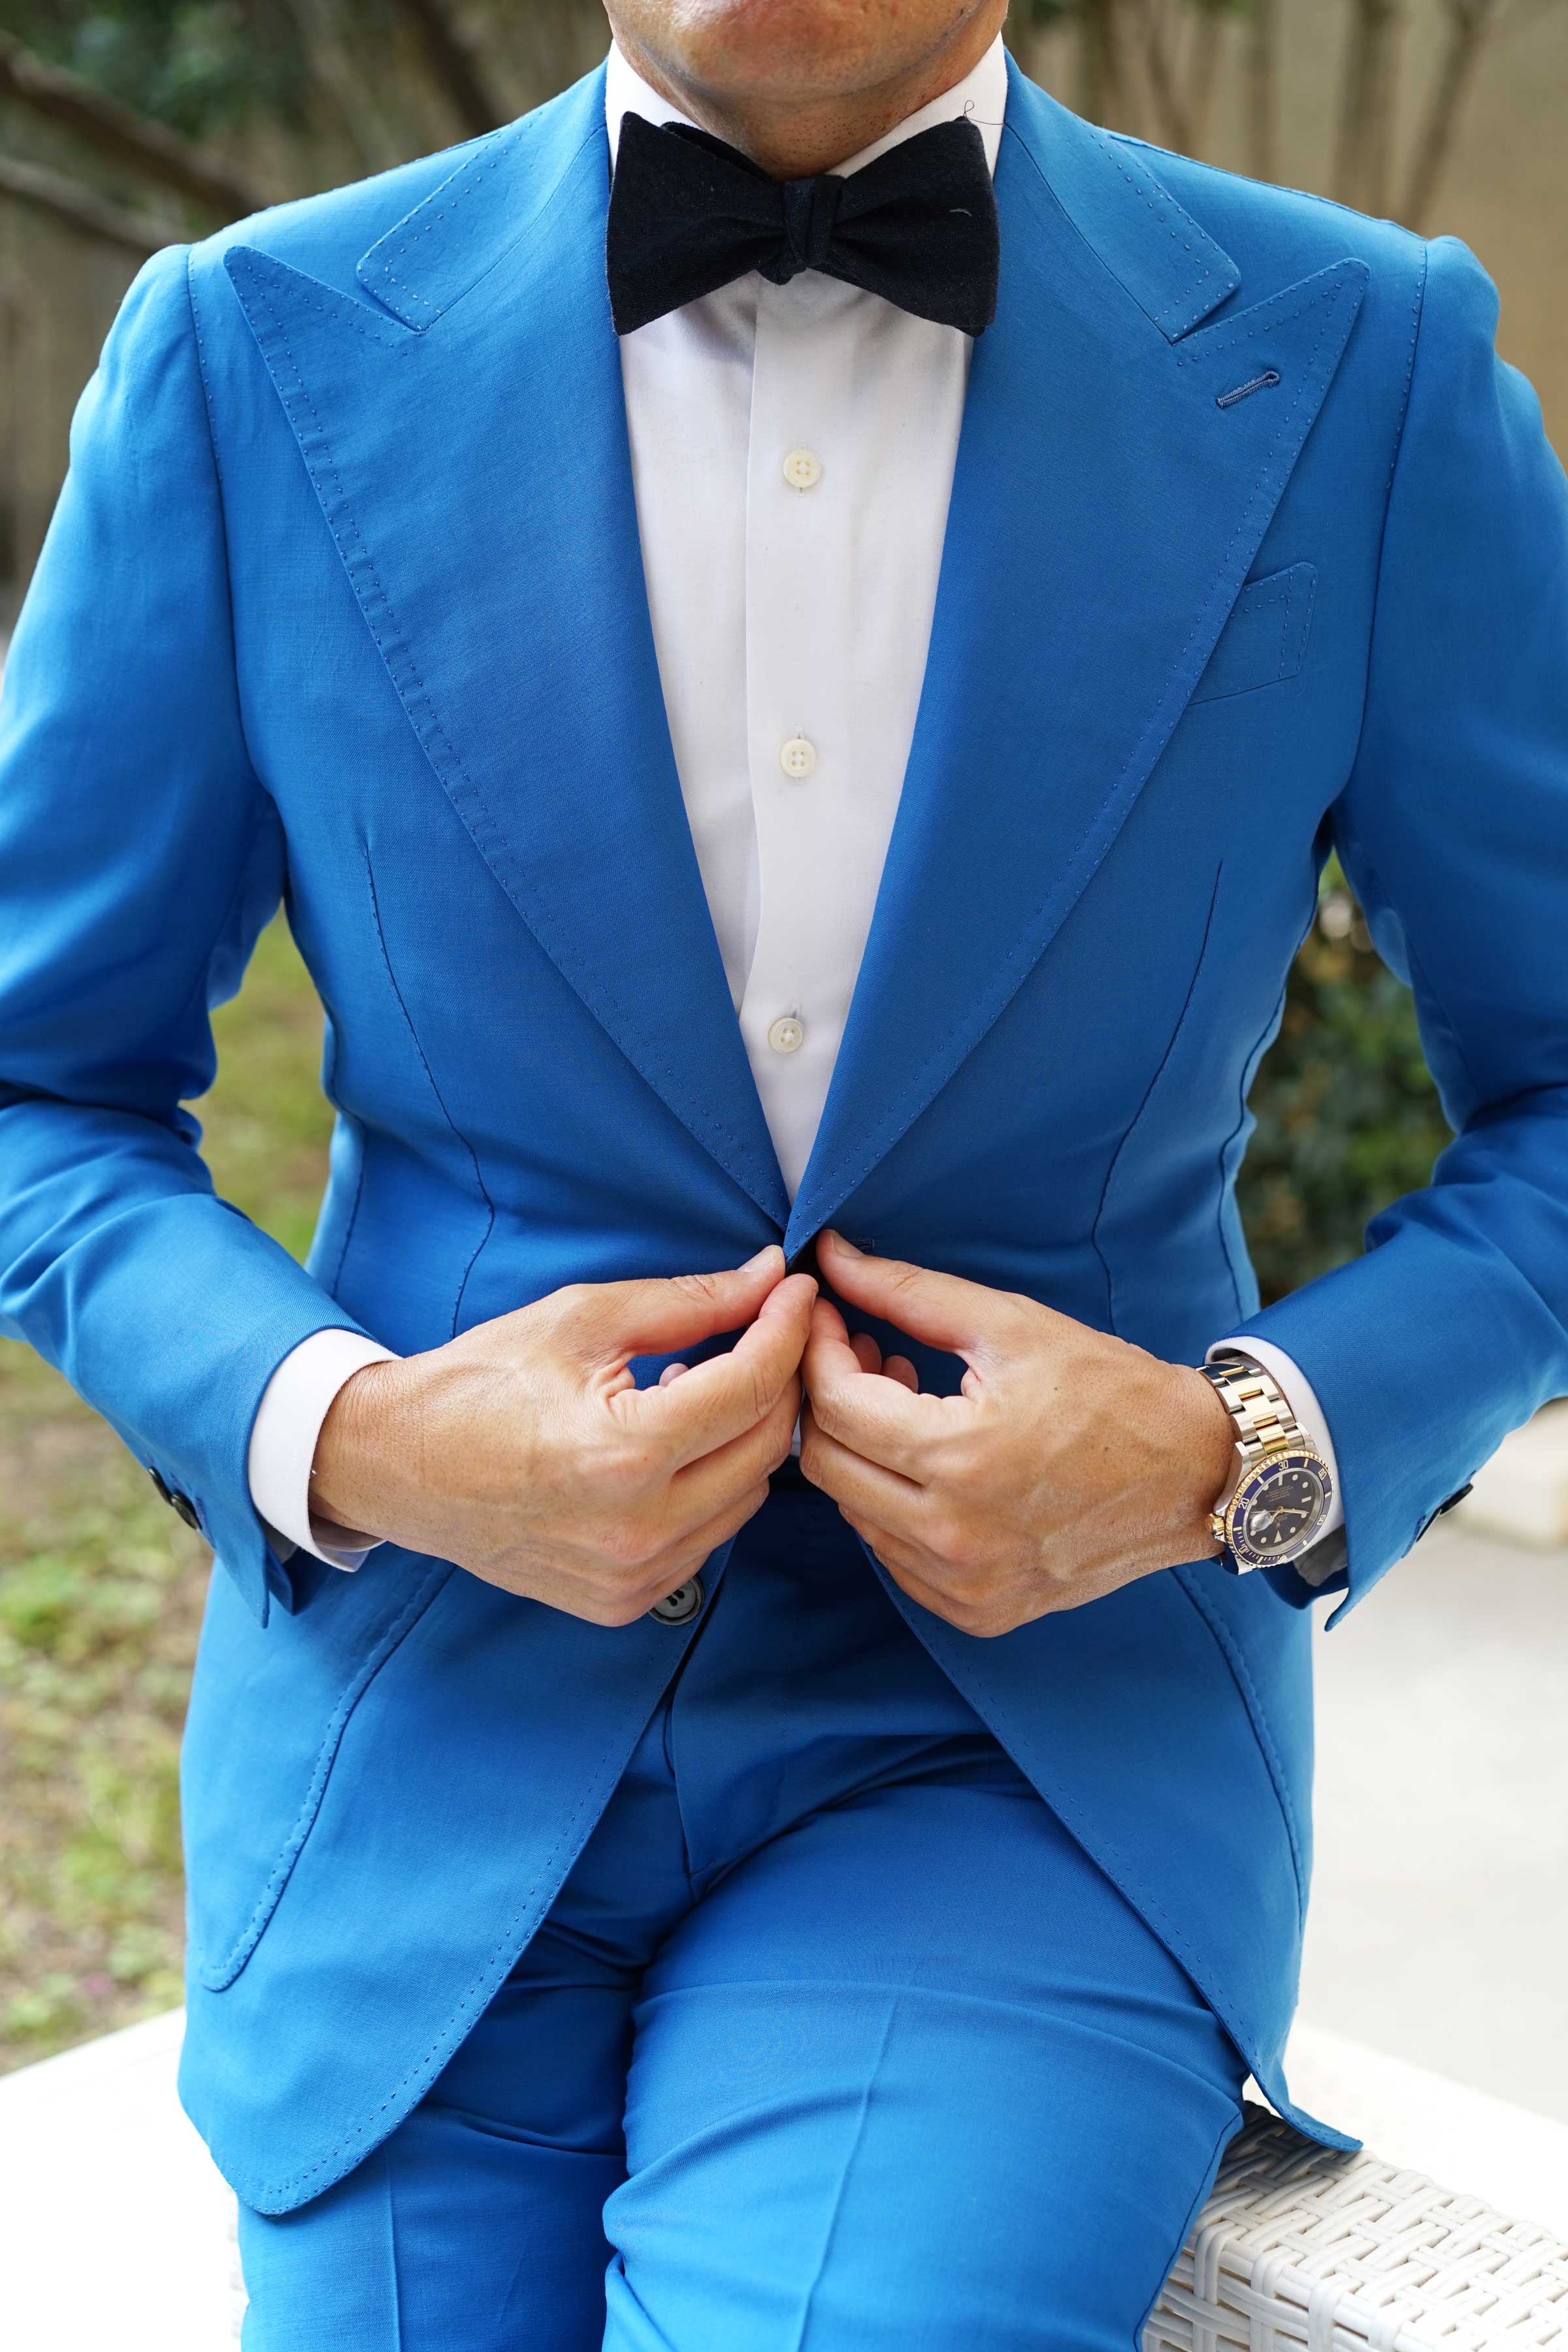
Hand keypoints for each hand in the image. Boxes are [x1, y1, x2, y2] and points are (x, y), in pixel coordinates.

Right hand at [312, 1247, 814, 1623]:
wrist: (398, 1466)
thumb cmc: (479, 1381)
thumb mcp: (582, 1319)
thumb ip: (689, 1301)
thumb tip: (768, 1277)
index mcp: (626, 1454)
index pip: (753, 1386)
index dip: (787, 1328)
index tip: (796, 1290)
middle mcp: (639, 1529)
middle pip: (768, 1446)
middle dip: (779, 1380)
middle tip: (765, 1331)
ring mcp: (633, 1576)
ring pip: (748, 1496)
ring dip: (745, 1436)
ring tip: (699, 1387)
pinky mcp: (624, 1601)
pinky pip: (709, 1536)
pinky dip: (710, 1485)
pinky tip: (669, 1446)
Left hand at [799, 1231, 1233, 1637]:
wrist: (1193, 1470)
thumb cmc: (1109, 1388)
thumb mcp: (1010, 1325)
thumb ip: (907, 1291)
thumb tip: (831, 1256)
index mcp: (961, 1459)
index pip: (836, 1407)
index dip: (818, 1350)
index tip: (830, 1315)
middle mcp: (955, 1537)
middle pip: (826, 1465)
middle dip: (828, 1400)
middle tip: (863, 1355)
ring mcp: (966, 1584)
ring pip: (855, 1513)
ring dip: (861, 1453)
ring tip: (906, 1403)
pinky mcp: (980, 1611)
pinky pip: (895, 1557)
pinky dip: (893, 1506)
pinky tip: (930, 1463)